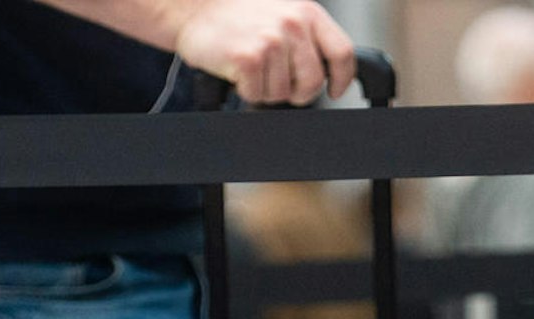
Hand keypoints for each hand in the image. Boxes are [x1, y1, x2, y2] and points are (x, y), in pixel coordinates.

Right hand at [174, 0, 356, 105]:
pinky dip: (245, 90)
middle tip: (276, 80)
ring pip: (282, 94)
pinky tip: (237, 69)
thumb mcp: (282, 11)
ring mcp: (271, 41)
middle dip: (297, 91)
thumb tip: (327, 71)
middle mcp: (292, 24)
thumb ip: (307, 36)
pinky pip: (257, 95)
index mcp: (307, 12)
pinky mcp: (248, 58)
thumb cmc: (236, 12)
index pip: (342, 53)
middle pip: (313, 82)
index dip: (341, 79)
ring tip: (251, 65)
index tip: (334, 90)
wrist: (192, 4)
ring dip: (265, 89)